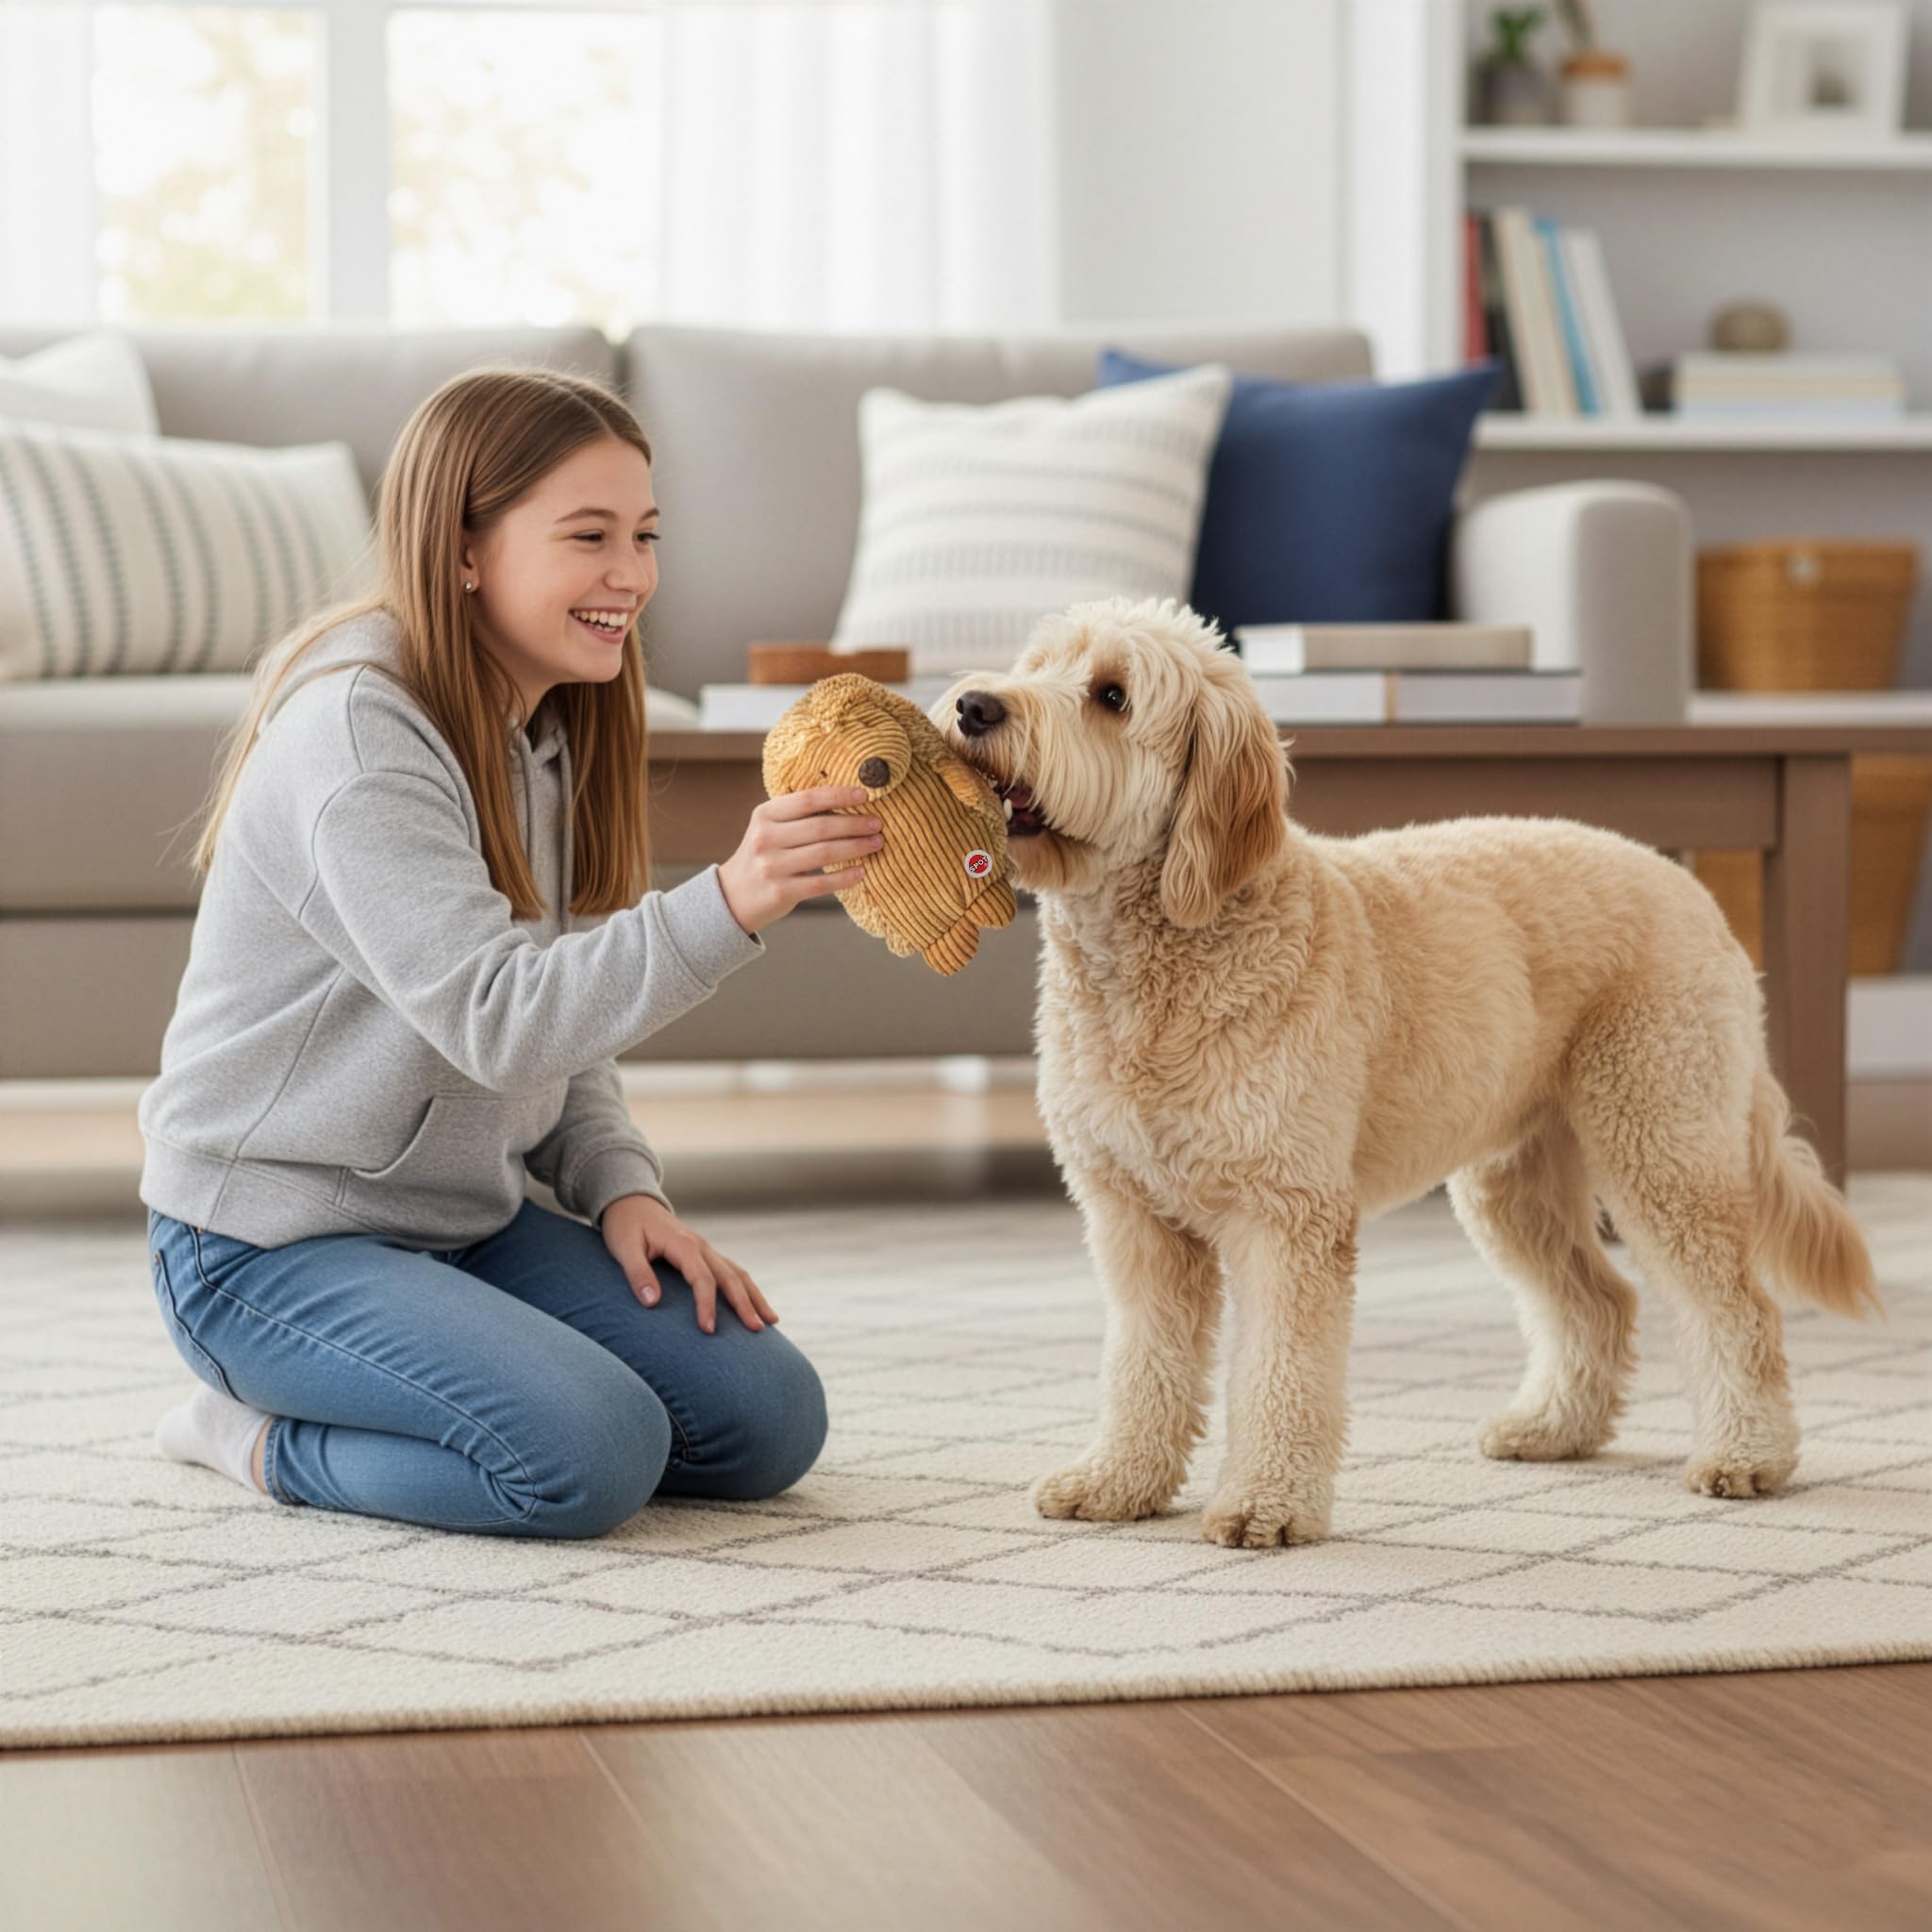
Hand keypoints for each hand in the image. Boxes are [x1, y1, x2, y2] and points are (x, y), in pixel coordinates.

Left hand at [601, 1194, 780, 1334]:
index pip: (703, 1279)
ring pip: (738, 1273)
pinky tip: (754, 1305)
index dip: (707, 1305)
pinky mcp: (704, 1254)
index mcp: (684, 1245)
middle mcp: (701, 1246)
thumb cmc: (624, 1226)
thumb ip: (637, 1274)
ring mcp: (705, 1249)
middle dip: (746, 1304)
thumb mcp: (624, 1248)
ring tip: (771, 1321)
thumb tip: (652, 1302)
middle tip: (757, 1329)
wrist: (630, 1201)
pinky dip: (746, 1288)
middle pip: (730, 1277)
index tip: (708, 1329)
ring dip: (755, 1297)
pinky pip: (731, 1271)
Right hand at [716, 786, 883, 934]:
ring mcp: (772, 866)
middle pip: (820, 827)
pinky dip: (845, 877)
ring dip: (856, 847)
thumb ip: (798, 816)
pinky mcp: (781, 892)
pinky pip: (821, 883)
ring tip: (876, 843)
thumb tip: (849, 803)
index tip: (865, 795)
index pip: (808, 799)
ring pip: (824, 853)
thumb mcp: (770, 829)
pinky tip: (861, 872)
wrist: (733, 896)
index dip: (839, 795)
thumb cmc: (764, 856)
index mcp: (765, 815)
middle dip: (854, 824)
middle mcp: (766, 838)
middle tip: (877, 823)